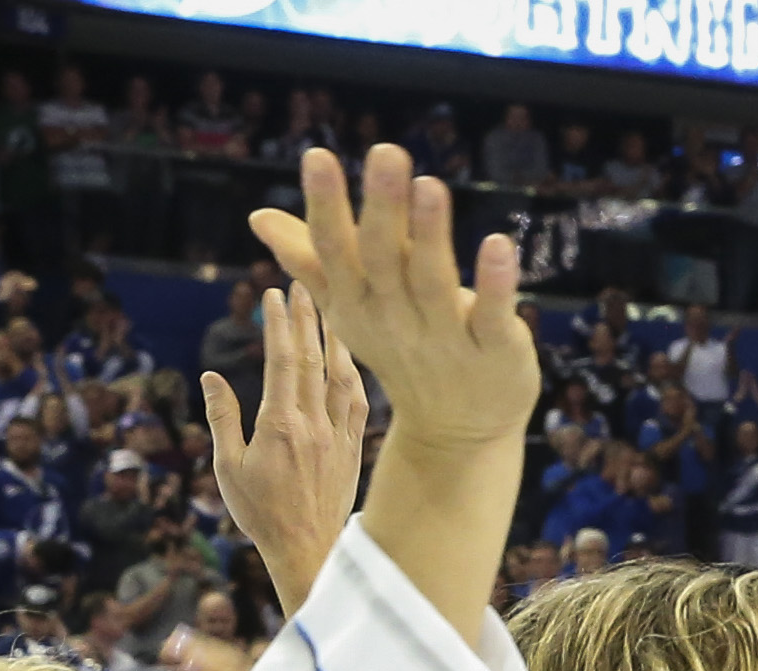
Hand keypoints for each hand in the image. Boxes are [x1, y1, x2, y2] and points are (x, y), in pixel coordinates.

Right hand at [203, 284, 366, 615]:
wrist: (309, 553)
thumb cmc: (262, 514)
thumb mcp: (229, 467)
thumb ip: (222, 418)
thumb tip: (210, 376)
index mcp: (281, 425)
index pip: (282, 361)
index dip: (280, 324)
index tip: (276, 295)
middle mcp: (315, 425)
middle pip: (313, 360)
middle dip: (308, 318)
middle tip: (305, 284)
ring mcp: (339, 437)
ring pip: (342, 377)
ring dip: (336, 340)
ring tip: (333, 310)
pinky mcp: (353, 451)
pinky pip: (358, 404)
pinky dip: (355, 376)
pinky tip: (352, 360)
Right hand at [250, 147, 538, 459]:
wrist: (457, 430)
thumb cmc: (401, 352)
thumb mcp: (350, 311)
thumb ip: (312, 261)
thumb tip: (258, 217)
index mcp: (357, 302)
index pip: (335, 251)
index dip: (325, 206)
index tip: (317, 156)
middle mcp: (396, 317)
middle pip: (384, 259)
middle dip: (384, 207)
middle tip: (386, 152)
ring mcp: (445, 337)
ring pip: (434, 281)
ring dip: (431, 233)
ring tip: (429, 184)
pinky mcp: (495, 351)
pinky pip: (493, 315)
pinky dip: (495, 283)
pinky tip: (498, 243)